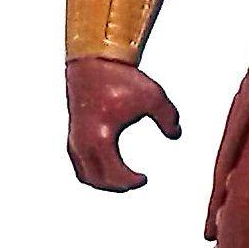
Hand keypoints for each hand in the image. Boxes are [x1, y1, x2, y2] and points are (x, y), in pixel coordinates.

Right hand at [66, 57, 180, 190]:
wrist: (94, 62)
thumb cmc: (122, 79)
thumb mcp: (153, 97)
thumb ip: (169, 118)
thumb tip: (176, 135)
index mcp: (101, 136)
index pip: (114, 174)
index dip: (130, 181)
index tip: (144, 178)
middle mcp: (83, 142)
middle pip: (97, 180)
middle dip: (117, 186)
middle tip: (135, 182)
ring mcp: (75, 139)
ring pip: (85, 174)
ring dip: (103, 181)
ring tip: (123, 179)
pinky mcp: (73, 134)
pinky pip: (79, 164)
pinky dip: (93, 171)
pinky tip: (110, 168)